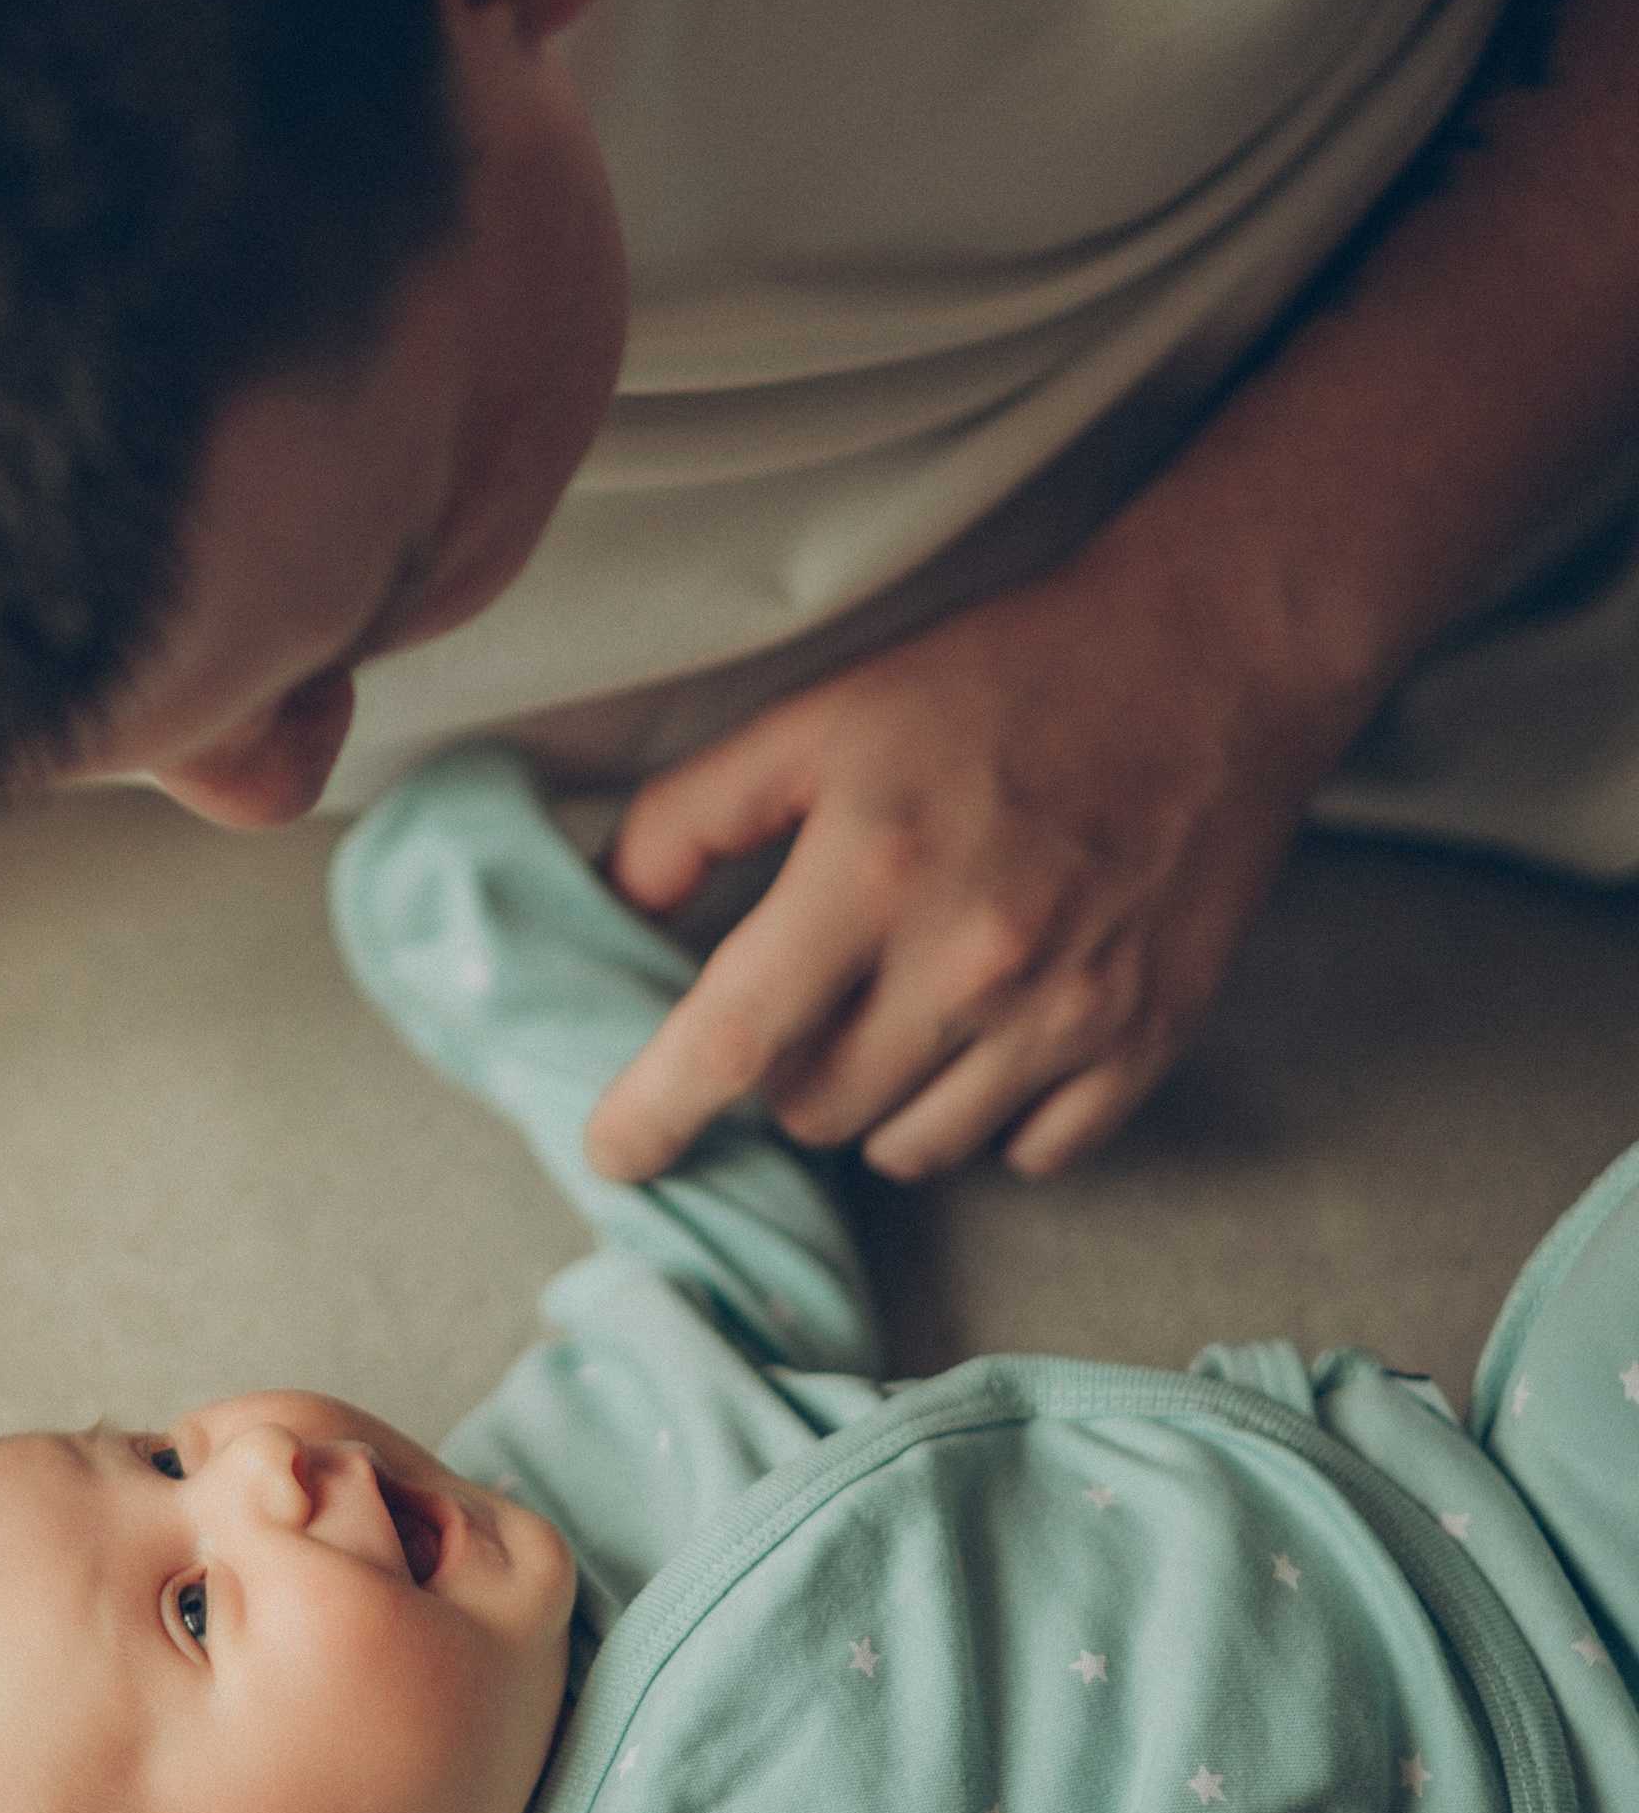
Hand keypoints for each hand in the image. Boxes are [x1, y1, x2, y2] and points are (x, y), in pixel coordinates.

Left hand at [582, 537, 1340, 1186]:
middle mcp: (972, 958)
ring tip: (909, 1005)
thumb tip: (605, 908)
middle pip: (815, 1111)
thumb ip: (692, 816)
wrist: (1207, 658)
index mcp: (872, 869)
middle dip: (789, 1072)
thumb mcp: (819, 716)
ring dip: (883, 1102)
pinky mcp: (1148, 1038)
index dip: (655, 1113)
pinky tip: (997, 1032)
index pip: (734, 1041)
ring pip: (913, 1148)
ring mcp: (1069, 1010)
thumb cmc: (998, 681)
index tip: (616, 1153)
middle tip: (823, 991)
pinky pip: (1032, 1154)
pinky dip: (995, 1115)